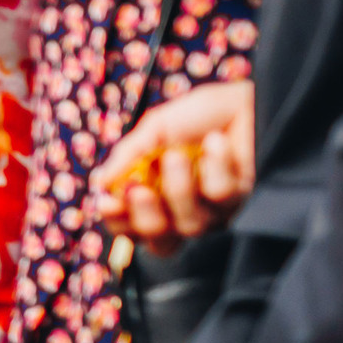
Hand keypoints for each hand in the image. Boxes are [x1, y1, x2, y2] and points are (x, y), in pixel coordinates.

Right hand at [92, 79, 254, 256]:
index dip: (117, 222)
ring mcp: (215, 209)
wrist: (243, 99)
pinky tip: (215, 142)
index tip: (106, 201)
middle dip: (145, 218)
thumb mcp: (153, 129)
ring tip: (175, 155)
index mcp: (155, 195)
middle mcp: (184, 210)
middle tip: (138, 190)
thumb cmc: (197, 114)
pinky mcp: (242, 199)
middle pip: (160, 242)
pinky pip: (220, 197)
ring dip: (177, 189)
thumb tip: (100, 182)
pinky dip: (214, 166)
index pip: (131, 227)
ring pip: (191, 225)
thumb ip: (128, 156)